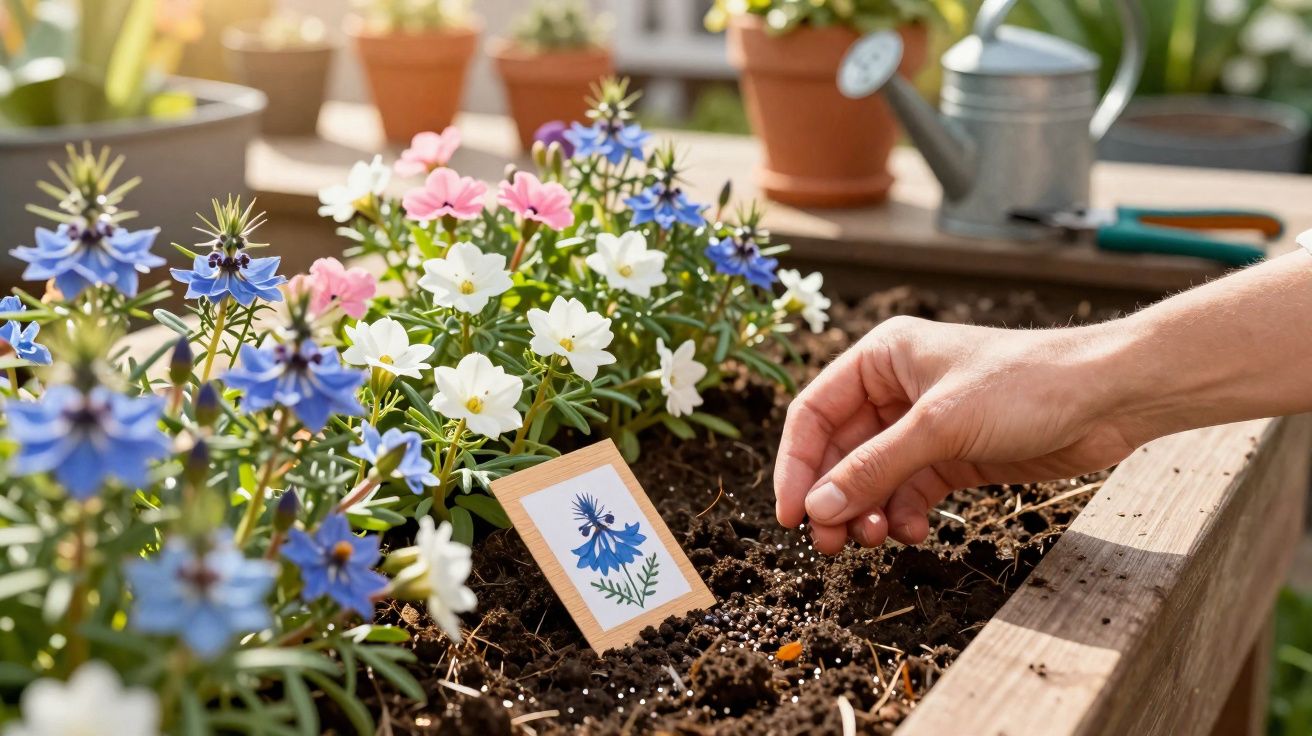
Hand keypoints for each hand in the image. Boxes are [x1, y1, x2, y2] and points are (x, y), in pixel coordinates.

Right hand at [774, 316, 1142, 553]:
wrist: (1110, 397)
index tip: (791, 513)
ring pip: (872, 476)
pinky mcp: (954, 455)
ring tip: (870, 539)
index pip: (814, 413)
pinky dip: (902, 514)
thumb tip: (819, 507)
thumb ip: (875, 468)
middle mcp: (896, 388)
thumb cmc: (1027, 385)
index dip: (797, 465)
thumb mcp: (940, 426)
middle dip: (833, 495)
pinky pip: (908, 490)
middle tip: (830, 541)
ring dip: (866, 510)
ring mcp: (925, 425)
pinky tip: (911, 531)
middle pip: (840, 451)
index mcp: (881, 358)